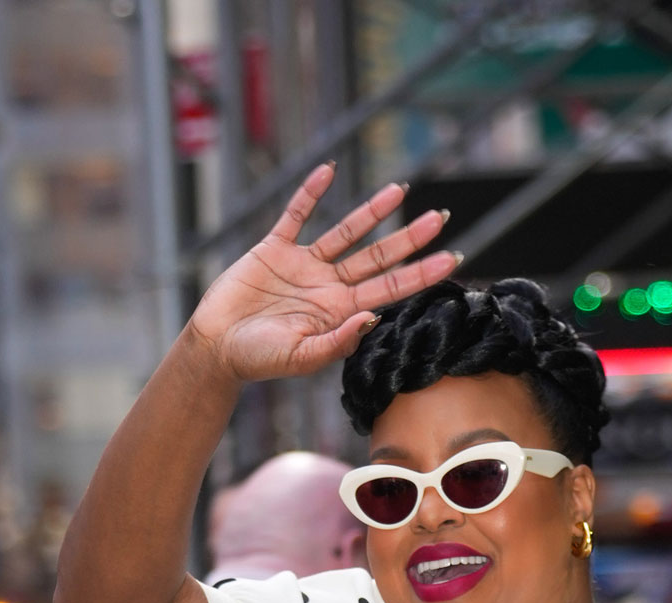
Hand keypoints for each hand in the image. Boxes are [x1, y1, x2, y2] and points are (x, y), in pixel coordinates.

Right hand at [189, 165, 458, 383]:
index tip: (453, 259)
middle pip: (378, 257)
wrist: (217, 347)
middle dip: (410, 238)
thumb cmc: (258, 360)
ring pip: (346, 232)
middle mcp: (329, 286)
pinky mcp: (275, 248)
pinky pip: (296, 215)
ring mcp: (305, 265)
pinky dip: (311, 193)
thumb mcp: (301, 357)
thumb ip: (337, 342)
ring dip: (371, 210)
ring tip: (399, 189)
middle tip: (441, 218)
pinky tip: (328, 172)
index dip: (422, 274)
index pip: (391, 289)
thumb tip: (373, 318)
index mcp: (341, 312)